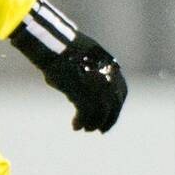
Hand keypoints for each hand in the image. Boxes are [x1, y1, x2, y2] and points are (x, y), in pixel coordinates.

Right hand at [9, 0, 126, 132]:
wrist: (53, 45)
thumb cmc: (63, 50)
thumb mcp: (84, 59)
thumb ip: (92, 73)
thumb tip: (88, 88)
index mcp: (109, 67)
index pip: (121, 92)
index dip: (116, 107)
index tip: (109, 117)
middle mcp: (106, 77)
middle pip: (113, 105)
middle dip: (108, 120)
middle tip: (100, 130)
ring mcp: (95, 85)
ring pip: (100, 112)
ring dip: (92, 123)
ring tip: (84, 128)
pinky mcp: (82, 92)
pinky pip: (86, 114)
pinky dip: (82, 122)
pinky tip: (75, 125)